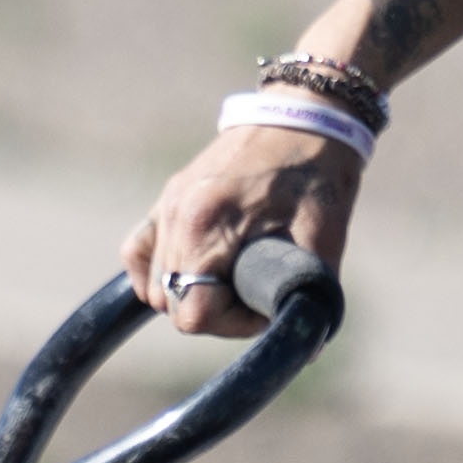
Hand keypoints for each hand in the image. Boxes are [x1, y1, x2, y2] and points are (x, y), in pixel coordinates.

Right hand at [126, 118, 361, 334]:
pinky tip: (183, 277)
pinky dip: (153, 272)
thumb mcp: (324, 238)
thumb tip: (304, 348)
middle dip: (215, 310)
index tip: (263, 307)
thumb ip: (310, 294)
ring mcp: (167, 204)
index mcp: (208, 228)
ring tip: (234, 277)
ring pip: (155, 282)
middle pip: (172, 302)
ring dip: (191, 291)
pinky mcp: (169, 197)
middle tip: (257, 292)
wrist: (307, 115)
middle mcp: (176, 217)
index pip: (191, 313)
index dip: (231, 324)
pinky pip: (138, 250)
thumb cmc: (319, 175)